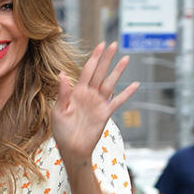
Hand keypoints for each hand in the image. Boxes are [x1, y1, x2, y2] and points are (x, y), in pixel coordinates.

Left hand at [51, 42, 138, 168]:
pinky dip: (126, 93)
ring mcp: (98, 103)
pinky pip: (118, 101)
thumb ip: (63, 93)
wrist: (72, 149)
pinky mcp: (105, 114)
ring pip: (110, 83)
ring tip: (126, 58)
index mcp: (77, 92)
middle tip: (114, 44)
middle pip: (100, 73)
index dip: (94, 58)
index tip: (100, 46)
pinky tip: (135, 85)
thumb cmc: (62, 132)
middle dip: (107, 58)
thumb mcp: (58, 111)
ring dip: (118, 71)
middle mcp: (89, 95)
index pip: (87, 71)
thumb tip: (62, 74)